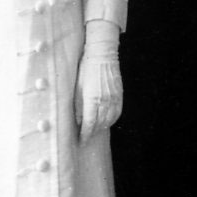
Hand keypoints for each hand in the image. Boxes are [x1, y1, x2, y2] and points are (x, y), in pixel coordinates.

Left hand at [74, 20, 122, 143]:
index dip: (85, 135)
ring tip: (95, 131)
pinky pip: (117, 113)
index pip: (89, 124)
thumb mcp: (77, 87)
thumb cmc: (86, 69)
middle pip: (99, 124)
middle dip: (92, 133)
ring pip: (109, 120)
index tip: (81, 141)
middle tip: (86, 138)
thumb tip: (77, 121)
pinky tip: (106, 122)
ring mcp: (114, 99)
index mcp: (92, 100)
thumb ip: (77, 105)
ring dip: (102, 128)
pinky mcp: (119, 95)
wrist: (102, 55)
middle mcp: (105, 101)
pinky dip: (111, 120)